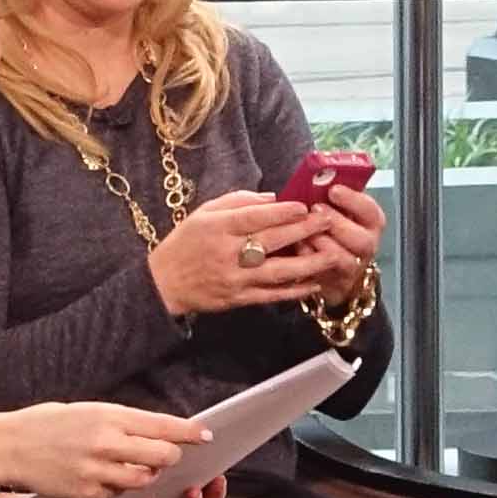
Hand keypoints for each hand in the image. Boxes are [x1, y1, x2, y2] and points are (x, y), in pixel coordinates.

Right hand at [0, 399, 209, 497]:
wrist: (7, 446)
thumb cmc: (45, 423)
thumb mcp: (84, 411)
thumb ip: (118, 422)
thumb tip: (152, 430)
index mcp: (109, 416)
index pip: (163, 425)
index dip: (190, 432)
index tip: (207, 436)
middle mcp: (107, 443)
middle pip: (162, 456)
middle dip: (170, 458)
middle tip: (169, 457)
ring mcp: (97, 471)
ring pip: (143, 480)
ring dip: (145, 476)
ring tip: (132, 468)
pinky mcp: (86, 493)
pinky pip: (115, 495)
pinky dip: (115, 490)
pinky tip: (102, 479)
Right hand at [149, 193, 351, 316]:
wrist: (164, 283)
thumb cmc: (186, 242)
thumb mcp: (205, 212)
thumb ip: (238, 202)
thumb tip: (274, 198)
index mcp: (217, 228)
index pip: (254, 218)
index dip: (281, 212)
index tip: (304, 206)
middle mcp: (227, 253)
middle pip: (271, 241)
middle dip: (303, 231)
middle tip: (328, 221)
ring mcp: (235, 279)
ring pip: (277, 271)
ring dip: (308, 264)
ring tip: (332, 254)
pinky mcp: (238, 299)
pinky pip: (271, 295)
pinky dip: (294, 291)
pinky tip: (314, 284)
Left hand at [307, 180, 389, 276]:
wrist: (330, 264)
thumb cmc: (330, 229)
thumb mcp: (336, 208)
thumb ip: (330, 196)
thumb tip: (313, 176)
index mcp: (370, 222)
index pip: (370, 210)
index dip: (353, 200)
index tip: (334, 190)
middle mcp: (367, 244)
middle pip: (362, 239)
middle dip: (337, 223)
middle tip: (316, 210)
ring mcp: (354, 266)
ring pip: (344, 258)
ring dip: (322, 243)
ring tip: (304, 232)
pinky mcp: (337, 283)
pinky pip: (324, 273)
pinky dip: (310, 260)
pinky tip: (299, 249)